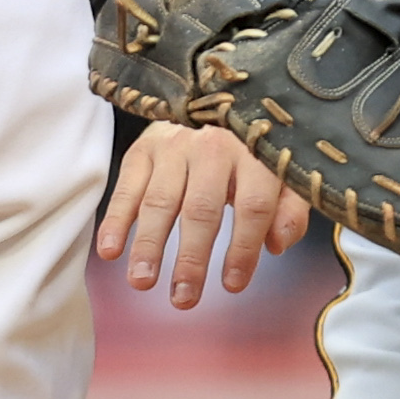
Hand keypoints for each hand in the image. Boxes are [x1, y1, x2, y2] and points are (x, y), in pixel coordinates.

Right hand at [98, 117, 307, 309]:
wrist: (213, 101)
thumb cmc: (248, 152)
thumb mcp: (281, 175)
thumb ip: (289, 209)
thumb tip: (278, 244)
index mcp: (255, 153)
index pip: (253, 205)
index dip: (243, 248)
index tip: (232, 284)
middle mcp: (213, 146)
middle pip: (201, 208)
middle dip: (191, 257)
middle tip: (184, 297)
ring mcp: (175, 146)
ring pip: (160, 201)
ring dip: (148, 245)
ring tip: (142, 281)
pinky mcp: (144, 148)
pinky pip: (127, 187)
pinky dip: (116, 220)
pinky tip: (110, 250)